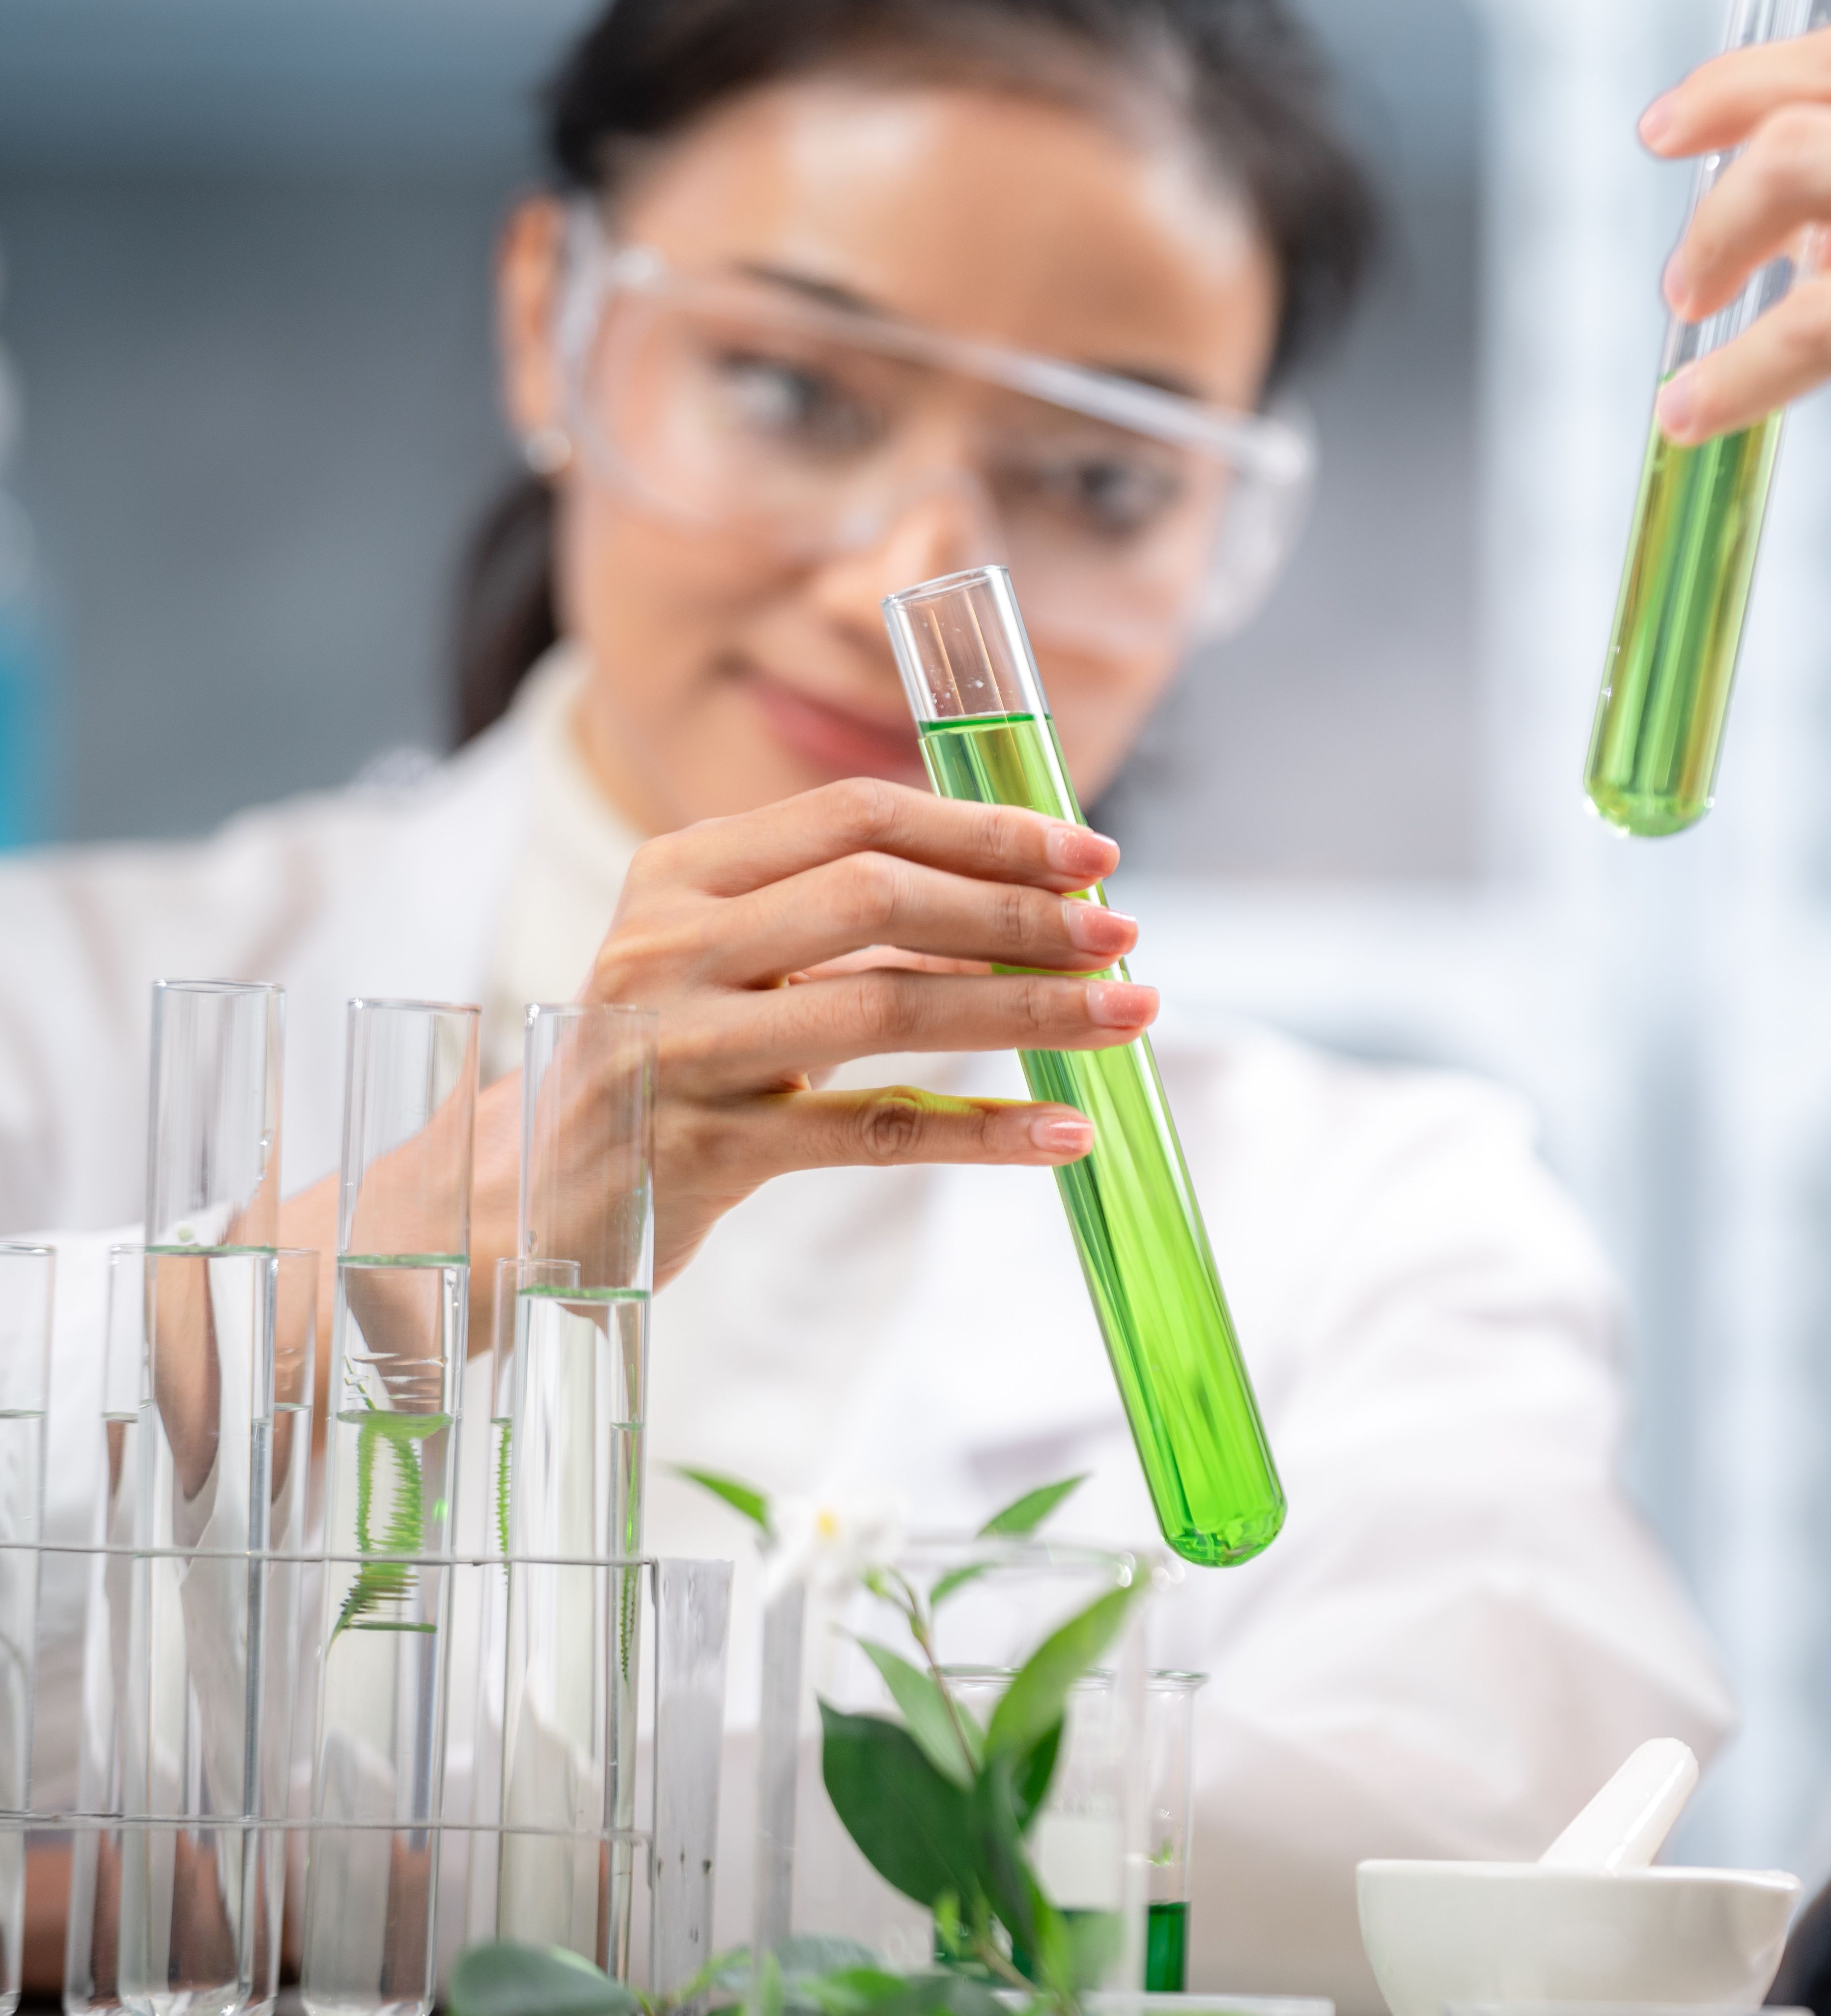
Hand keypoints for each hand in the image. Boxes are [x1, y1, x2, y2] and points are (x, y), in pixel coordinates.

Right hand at [279, 777, 1146, 1309]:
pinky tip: (1063, 1135)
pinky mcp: (700, 1153)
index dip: (984, 830)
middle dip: (1017, 915)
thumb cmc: (663, 1064)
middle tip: (1122, 937)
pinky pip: (869, 1133)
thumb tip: (1022, 904)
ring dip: (1025, 1012)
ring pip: (884, 1011)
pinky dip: (979, 1131)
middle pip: (877, 902)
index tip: (1091, 854)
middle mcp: (669, 947)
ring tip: (1127, 1016)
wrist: (518, 1197)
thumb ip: (845, 926)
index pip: (856, 818)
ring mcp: (679, 1050)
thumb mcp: (729, 963)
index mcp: (682, 873)